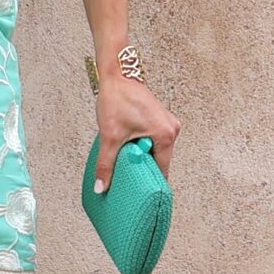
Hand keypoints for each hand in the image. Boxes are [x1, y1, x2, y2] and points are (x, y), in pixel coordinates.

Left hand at [92, 74, 179, 192]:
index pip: (161, 170)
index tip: (142, 197)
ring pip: (156, 151)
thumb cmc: (116, 99)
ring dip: (142, 158)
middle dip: (144, 171)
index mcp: (165, 135)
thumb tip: (102, 187)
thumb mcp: (109, 136)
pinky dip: (142, 147)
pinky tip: (129, 151)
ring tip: (127, 166)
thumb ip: (106, 164)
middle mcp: (172, 129)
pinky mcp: (160, 120)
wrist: (117, 76)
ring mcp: (167, 124)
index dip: (150, 184)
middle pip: (159, 161)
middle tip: (130, 183)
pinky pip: (154, 141)